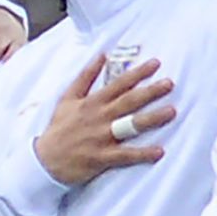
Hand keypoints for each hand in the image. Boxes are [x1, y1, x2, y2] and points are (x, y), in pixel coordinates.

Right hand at [34, 53, 175, 186]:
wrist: (44, 160)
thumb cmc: (58, 129)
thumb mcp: (68, 98)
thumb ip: (85, 76)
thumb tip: (102, 55)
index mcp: (92, 102)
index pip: (119, 84)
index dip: (138, 73)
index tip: (156, 64)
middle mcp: (99, 117)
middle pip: (129, 101)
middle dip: (150, 91)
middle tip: (170, 83)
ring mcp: (101, 137)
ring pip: (130, 125)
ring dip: (152, 118)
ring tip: (172, 111)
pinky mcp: (102, 157)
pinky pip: (126, 155)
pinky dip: (142, 154)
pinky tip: (159, 151)